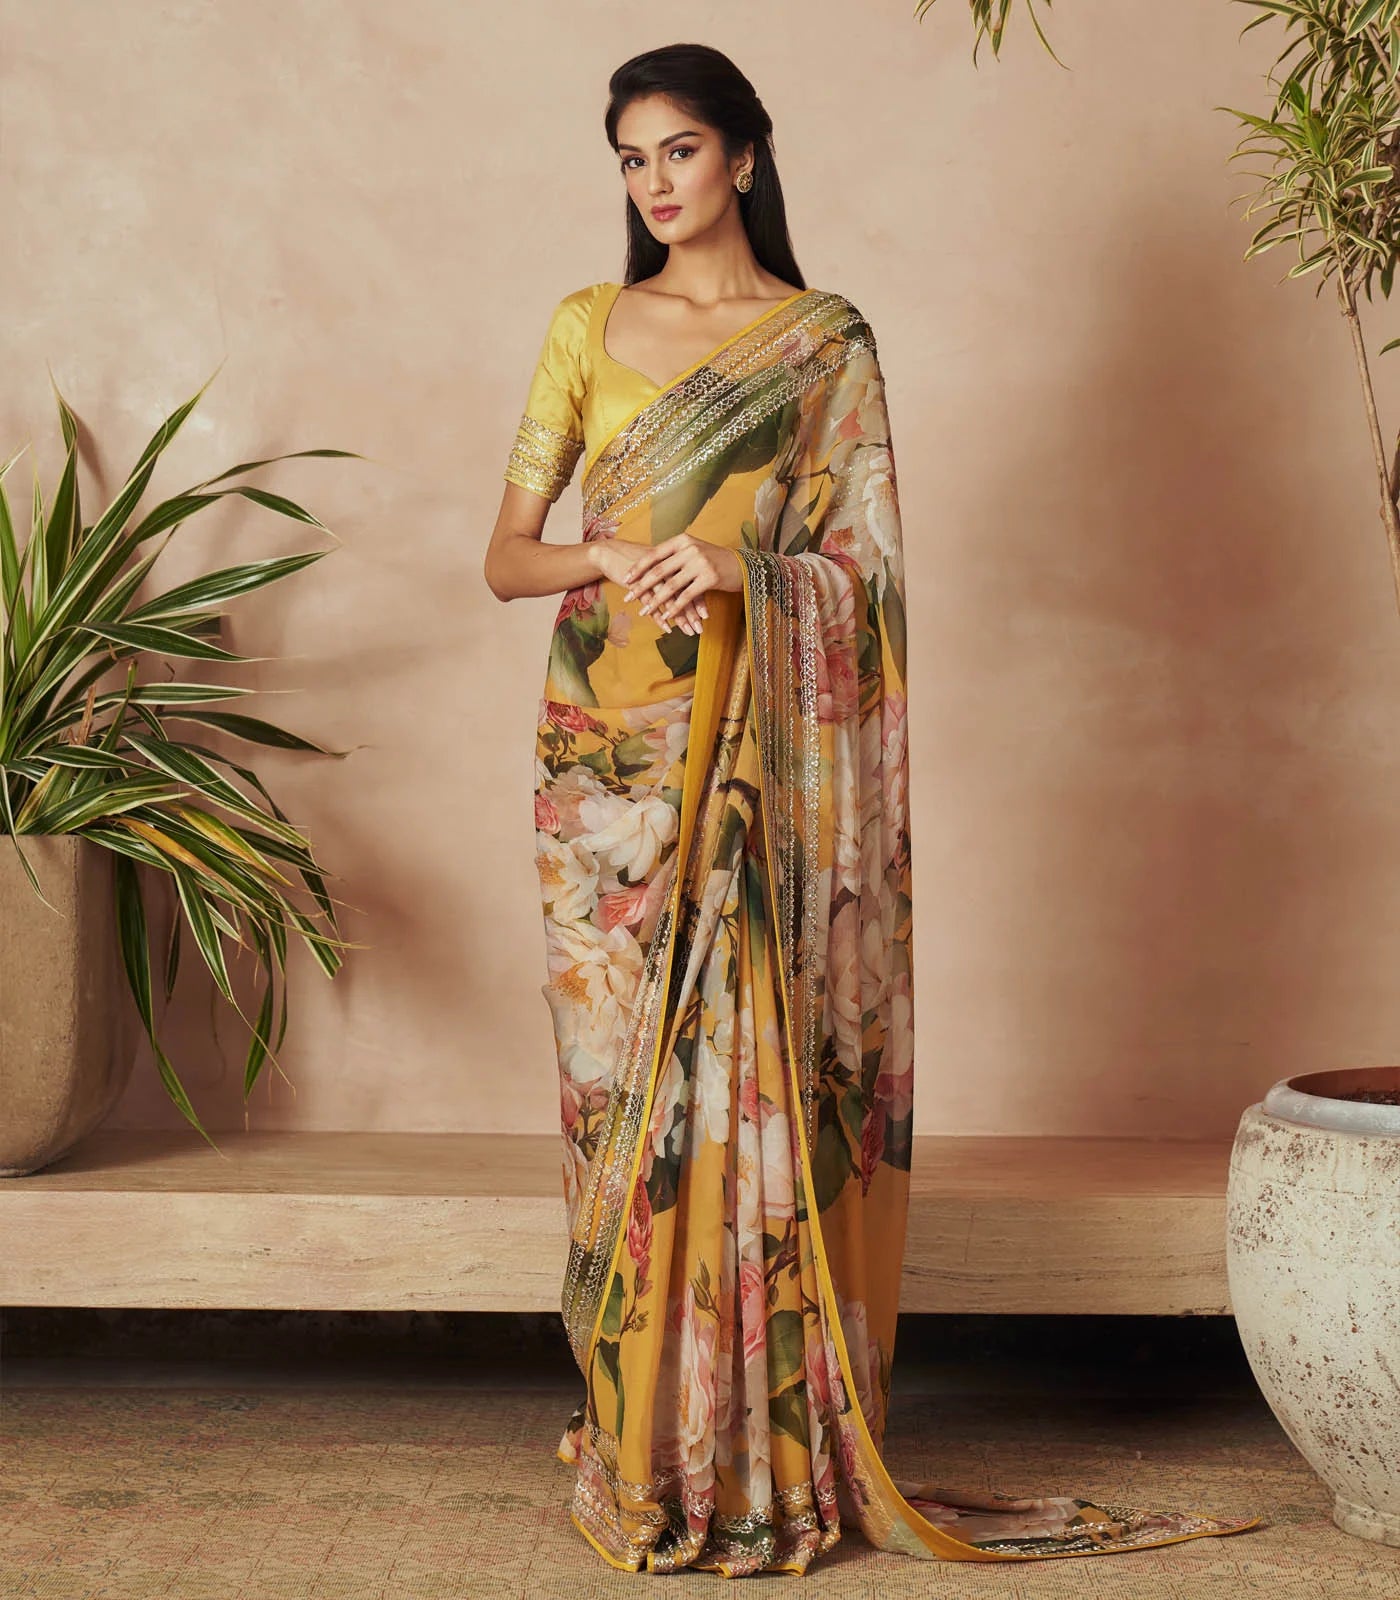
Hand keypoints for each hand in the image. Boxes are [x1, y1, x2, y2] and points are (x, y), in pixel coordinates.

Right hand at [589, 536, 708, 635]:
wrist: (610, 552)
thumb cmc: (636, 560)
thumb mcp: (657, 564)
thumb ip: (672, 574)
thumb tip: (689, 588)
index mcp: (671, 559)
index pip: (689, 582)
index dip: (699, 599)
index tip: (706, 616)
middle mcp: (663, 566)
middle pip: (682, 592)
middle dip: (692, 613)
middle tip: (700, 628)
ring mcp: (650, 575)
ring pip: (669, 599)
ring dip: (680, 618)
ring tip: (689, 632)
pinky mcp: (636, 583)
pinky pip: (651, 603)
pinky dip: (660, 617)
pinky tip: (669, 628)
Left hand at [620, 534, 742, 631]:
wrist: (743, 565)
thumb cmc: (715, 559)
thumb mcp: (694, 550)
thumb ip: (675, 555)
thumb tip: (651, 564)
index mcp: (682, 540)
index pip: (654, 554)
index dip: (638, 567)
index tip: (625, 578)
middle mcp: (689, 549)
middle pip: (659, 570)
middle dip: (641, 586)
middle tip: (628, 596)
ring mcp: (700, 563)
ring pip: (671, 585)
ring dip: (655, 601)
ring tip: (643, 611)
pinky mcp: (709, 578)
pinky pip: (686, 596)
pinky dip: (675, 608)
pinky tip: (665, 617)